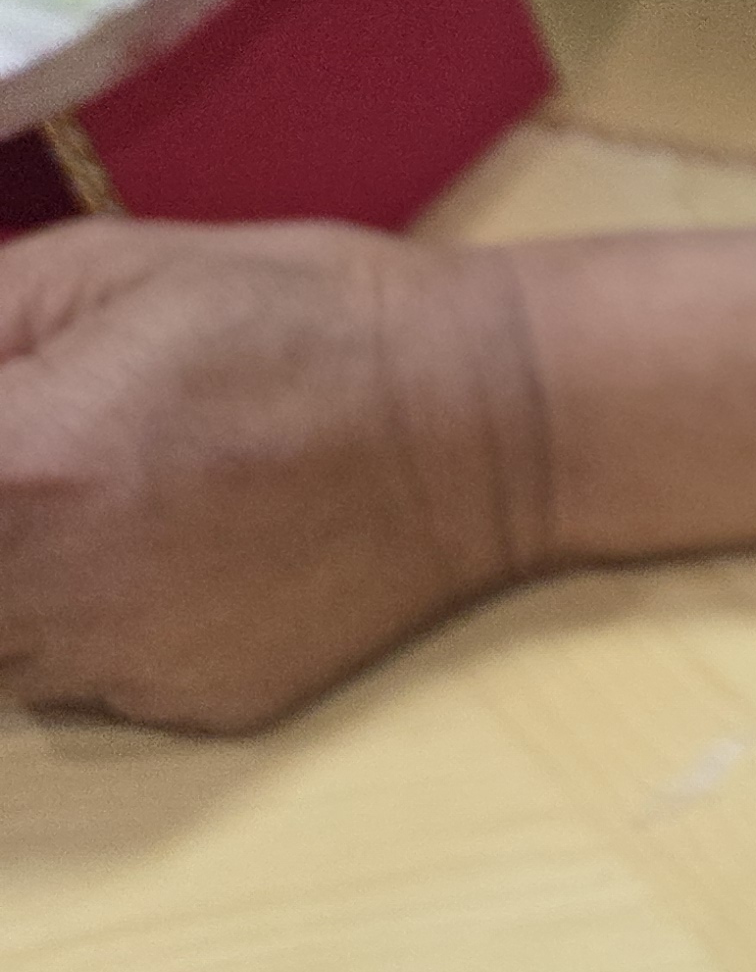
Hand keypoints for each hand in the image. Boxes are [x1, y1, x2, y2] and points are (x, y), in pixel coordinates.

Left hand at [0, 217, 546, 729]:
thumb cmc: (304, 321)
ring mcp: (123, 662)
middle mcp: (49, 588)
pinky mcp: (192, 703)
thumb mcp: (98, 267)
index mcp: (16, 462)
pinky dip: (80, 626)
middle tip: (32, 466)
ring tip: (85, 504)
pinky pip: (76, 682)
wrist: (491, 423)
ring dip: (5, 582)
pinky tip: (155, 552)